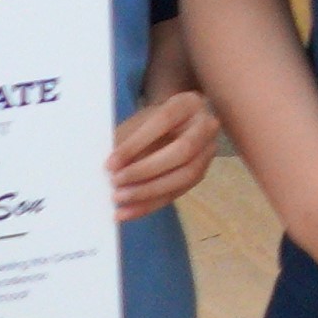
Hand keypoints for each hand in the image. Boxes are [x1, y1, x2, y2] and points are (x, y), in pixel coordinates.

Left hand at [111, 87, 220, 219]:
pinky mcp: (201, 174)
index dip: (136, 143)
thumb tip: (110, 170)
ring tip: (119, 199)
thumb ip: (126, 142)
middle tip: (116, 182)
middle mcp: (206, 126)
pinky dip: (149, 205)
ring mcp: (208, 151)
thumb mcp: (136, 123)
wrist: (169, 126)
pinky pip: (177, 193)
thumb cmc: (148, 122)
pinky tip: (126, 213)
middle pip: (183, 150)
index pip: (164, 120)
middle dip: (146, 170)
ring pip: (185, 175)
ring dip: (149, 191)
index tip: (110, 163)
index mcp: (187, 104)